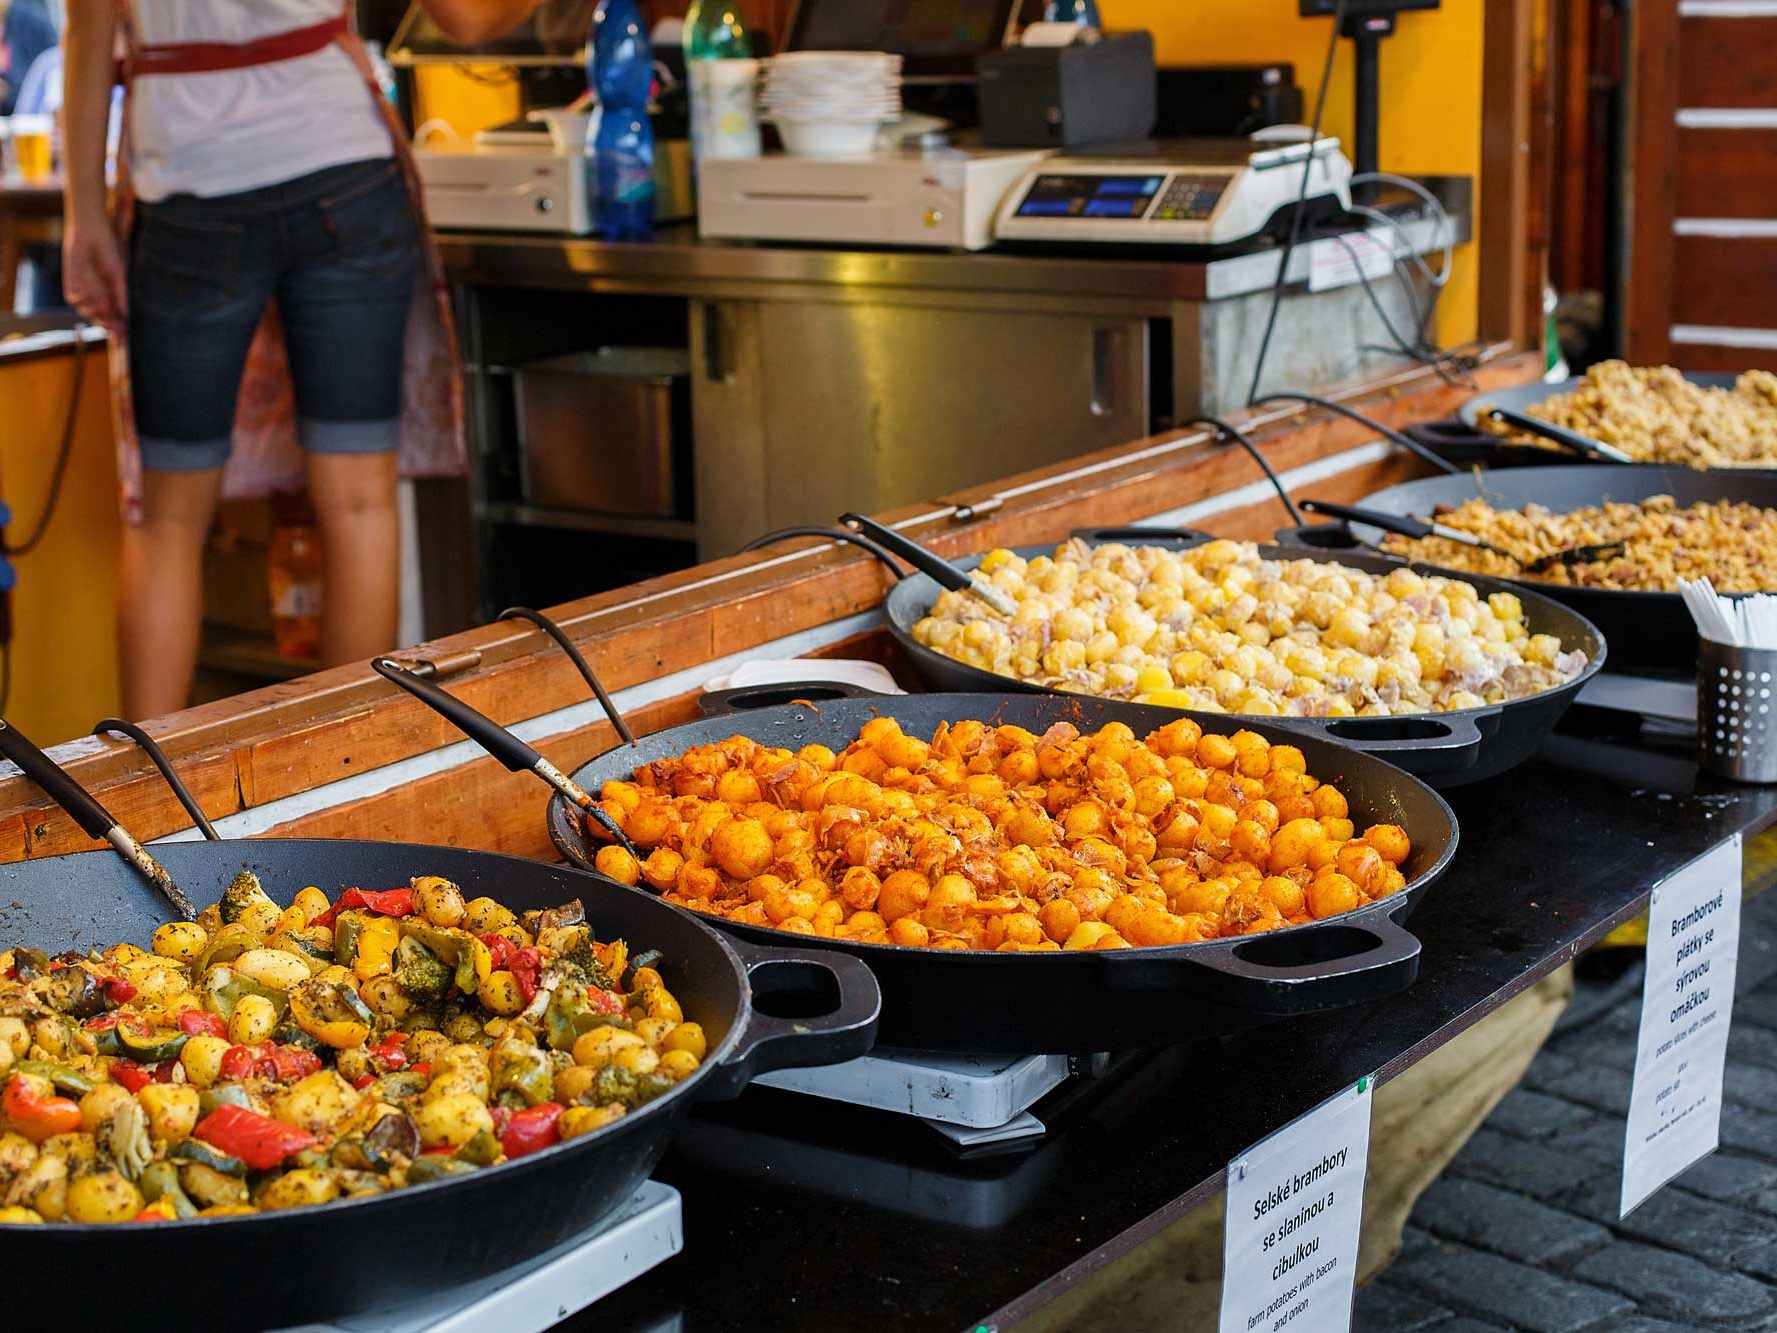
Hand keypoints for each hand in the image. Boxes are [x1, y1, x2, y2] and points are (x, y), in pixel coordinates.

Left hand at [62, 215, 127, 334]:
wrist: (91, 231)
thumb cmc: (109, 249)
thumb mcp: (119, 275)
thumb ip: (121, 295)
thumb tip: (127, 315)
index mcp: (112, 293)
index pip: (116, 316)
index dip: (120, 328)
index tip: (126, 338)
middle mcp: (99, 294)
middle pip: (102, 319)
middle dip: (109, 326)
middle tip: (117, 330)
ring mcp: (85, 290)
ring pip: (88, 313)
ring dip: (96, 315)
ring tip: (104, 309)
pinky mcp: (72, 283)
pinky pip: (74, 300)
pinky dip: (82, 302)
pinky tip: (89, 296)